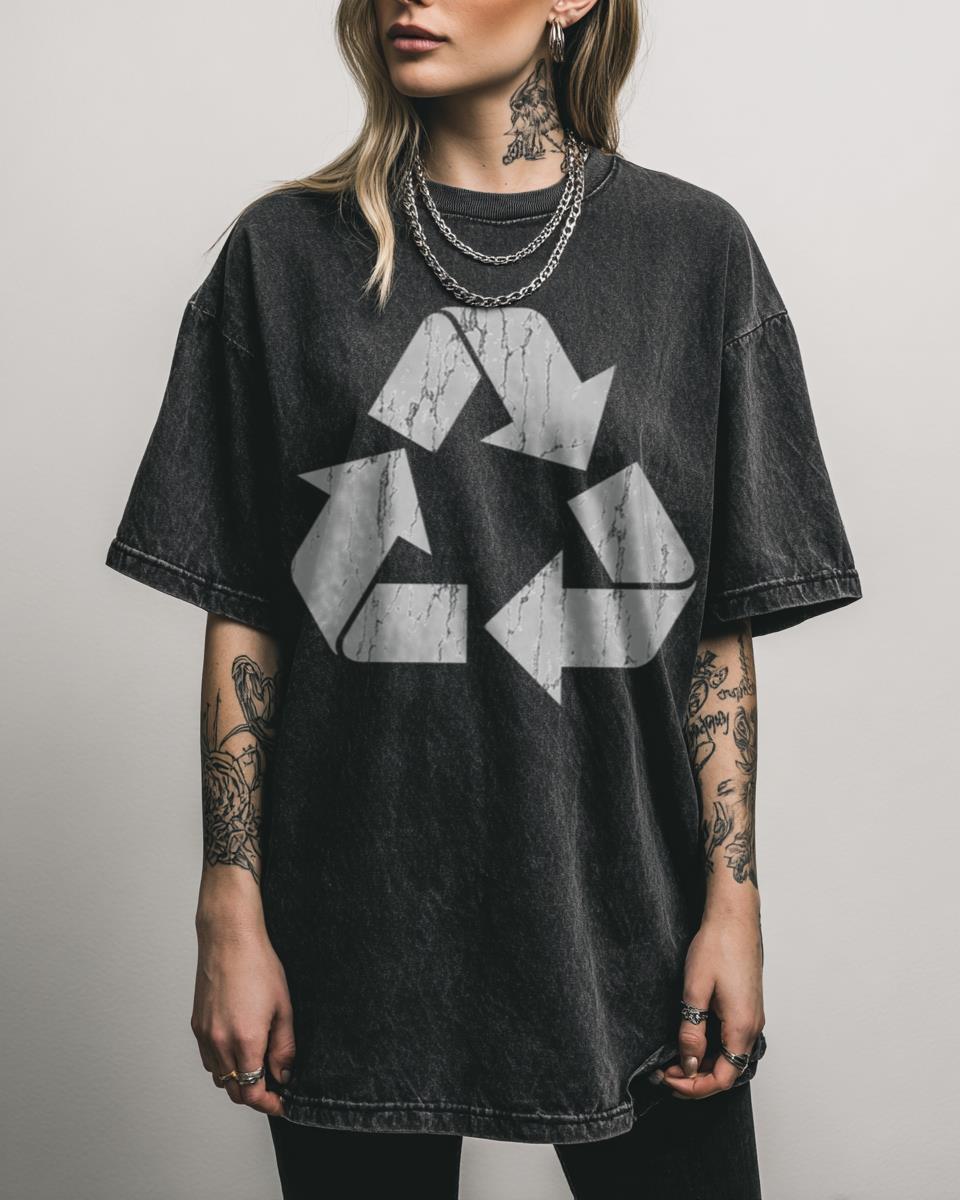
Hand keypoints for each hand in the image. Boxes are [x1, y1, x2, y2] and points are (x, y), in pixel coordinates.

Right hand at [191, 915, 295, 1116]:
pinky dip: (223, 1065)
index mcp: (245, 1040)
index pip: (252, 1092)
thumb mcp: (283, 1007)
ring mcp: (205, 1035)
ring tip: (258, 1066)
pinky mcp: (196, 1026)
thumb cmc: (258, 966)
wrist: (229, 939)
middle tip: (274, 1088)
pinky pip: (208, 1059)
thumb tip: (284, 1074)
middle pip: (234, 1091)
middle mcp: (220, 1043)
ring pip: (219, 1077)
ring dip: (238, 1080)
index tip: (281, 1103)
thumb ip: (284, 1047)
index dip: (268, 1104)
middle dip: (255, 1095)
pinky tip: (238, 1050)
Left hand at [658, 909, 764, 1099]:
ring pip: (729, 1057)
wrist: (734, 918)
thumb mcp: (695, 990)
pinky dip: (711, 1049)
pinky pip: (731, 1040)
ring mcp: (752, 1017)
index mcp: (742, 1027)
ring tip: (673, 1059)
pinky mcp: (747, 1007)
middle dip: (695, 1078)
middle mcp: (753, 1027)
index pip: (722, 1078)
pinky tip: (691, 1040)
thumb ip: (692, 1031)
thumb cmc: (717, 946)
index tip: (668, 1079)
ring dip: (703, 1064)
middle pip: (727, 1071)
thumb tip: (689, 1064)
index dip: (694, 1087)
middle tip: (664, 1072)